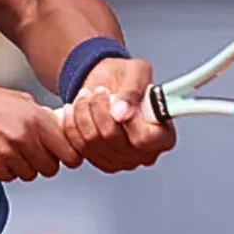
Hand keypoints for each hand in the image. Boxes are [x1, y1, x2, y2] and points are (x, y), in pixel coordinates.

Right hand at [0, 82, 83, 181]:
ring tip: (5, 149)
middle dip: (41, 162)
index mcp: (32, 117)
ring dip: (20, 166)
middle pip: (50, 168)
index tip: (64, 157)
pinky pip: (8, 178)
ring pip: (28, 174)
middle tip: (28, 151)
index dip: (67, 156)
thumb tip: (56, 126)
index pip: (68, 151)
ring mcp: (6, 155)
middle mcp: (23, 137)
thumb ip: (37, 114)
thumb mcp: (13, 98)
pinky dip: (2, 170)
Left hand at [60, 57, 176, 172]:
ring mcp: (120, 161)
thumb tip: (122, 112)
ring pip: (92, 142)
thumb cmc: (127, 78)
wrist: (107, 82)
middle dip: (98, 109)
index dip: (127, 119)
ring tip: (85, 96)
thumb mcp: (137, 72)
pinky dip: (71, 126)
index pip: (144, 139)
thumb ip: (133, 90)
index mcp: (163, 136)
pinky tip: (72, 110)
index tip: (117, 98)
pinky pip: (77, 148)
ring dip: (83, 114)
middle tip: (98, 91)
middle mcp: (144, 154)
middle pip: (112, 139)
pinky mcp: (98, 160)